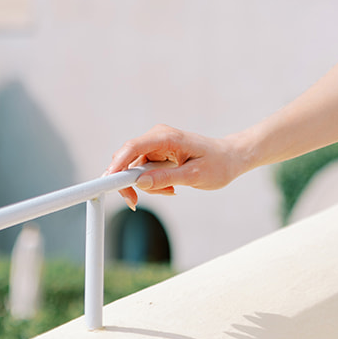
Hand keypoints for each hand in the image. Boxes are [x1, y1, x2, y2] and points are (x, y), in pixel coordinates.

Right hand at [105, 124, 245, 209]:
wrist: (230, 158)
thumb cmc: (217, 164)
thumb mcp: (193, 176)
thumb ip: (166, 178)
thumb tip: (140, 182)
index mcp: (166, 137)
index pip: (131, 148)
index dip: (116, 166)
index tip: (107, 185)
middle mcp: (158, 137)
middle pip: (127, 159)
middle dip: (130, 182)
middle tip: (137, 202)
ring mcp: (157, 145)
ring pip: (134, 169)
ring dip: (146, 185)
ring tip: (171, 190)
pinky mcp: (158, 154)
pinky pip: (143, 171)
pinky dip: (152, 183)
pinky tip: (171, 187)